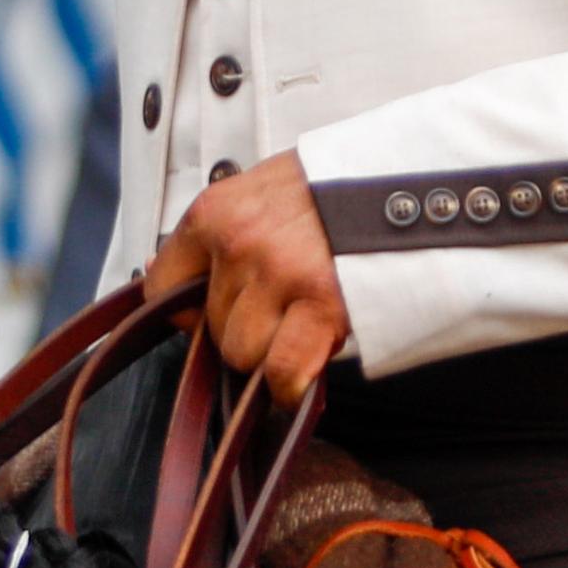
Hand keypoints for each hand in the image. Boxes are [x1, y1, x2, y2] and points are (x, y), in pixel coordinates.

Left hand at [140, 154, 353, 401]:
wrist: (405, 182)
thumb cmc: (333, 187)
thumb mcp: (260, 189)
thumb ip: (218, 232)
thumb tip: (163, 268)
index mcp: (216, 212)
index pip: (162, 286)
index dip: (186, 312)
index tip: (211, 314)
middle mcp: (239, 243)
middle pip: (212, 328)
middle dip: (246, 329)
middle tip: (283, 309)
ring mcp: (279, 275)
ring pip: (244, 353)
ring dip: (273, 350)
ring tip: (305, 320)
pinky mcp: (321, 305)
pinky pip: (282, 371)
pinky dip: (289, 385)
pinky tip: (302, 373)